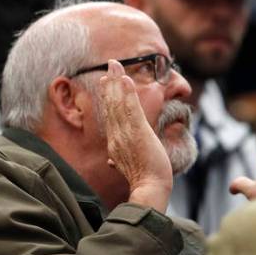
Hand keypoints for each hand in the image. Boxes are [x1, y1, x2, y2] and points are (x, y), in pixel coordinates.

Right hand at [99, 60, 172, 210]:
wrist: (149, 188)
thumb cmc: (143, 181)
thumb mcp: (127, 168)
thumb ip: (117, 161)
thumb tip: (110, 162)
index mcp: (114, 143)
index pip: (110, 116)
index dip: (107, 97)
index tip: (106, 82)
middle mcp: (116, 136)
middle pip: (110, 105)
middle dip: (109, 83)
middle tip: (109, 65)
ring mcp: (125, 134)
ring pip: (118, 104)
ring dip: (116, 82)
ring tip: (114, 65)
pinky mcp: (137, 132)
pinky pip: (130, 109)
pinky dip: (126, 93)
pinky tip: (125, 79)